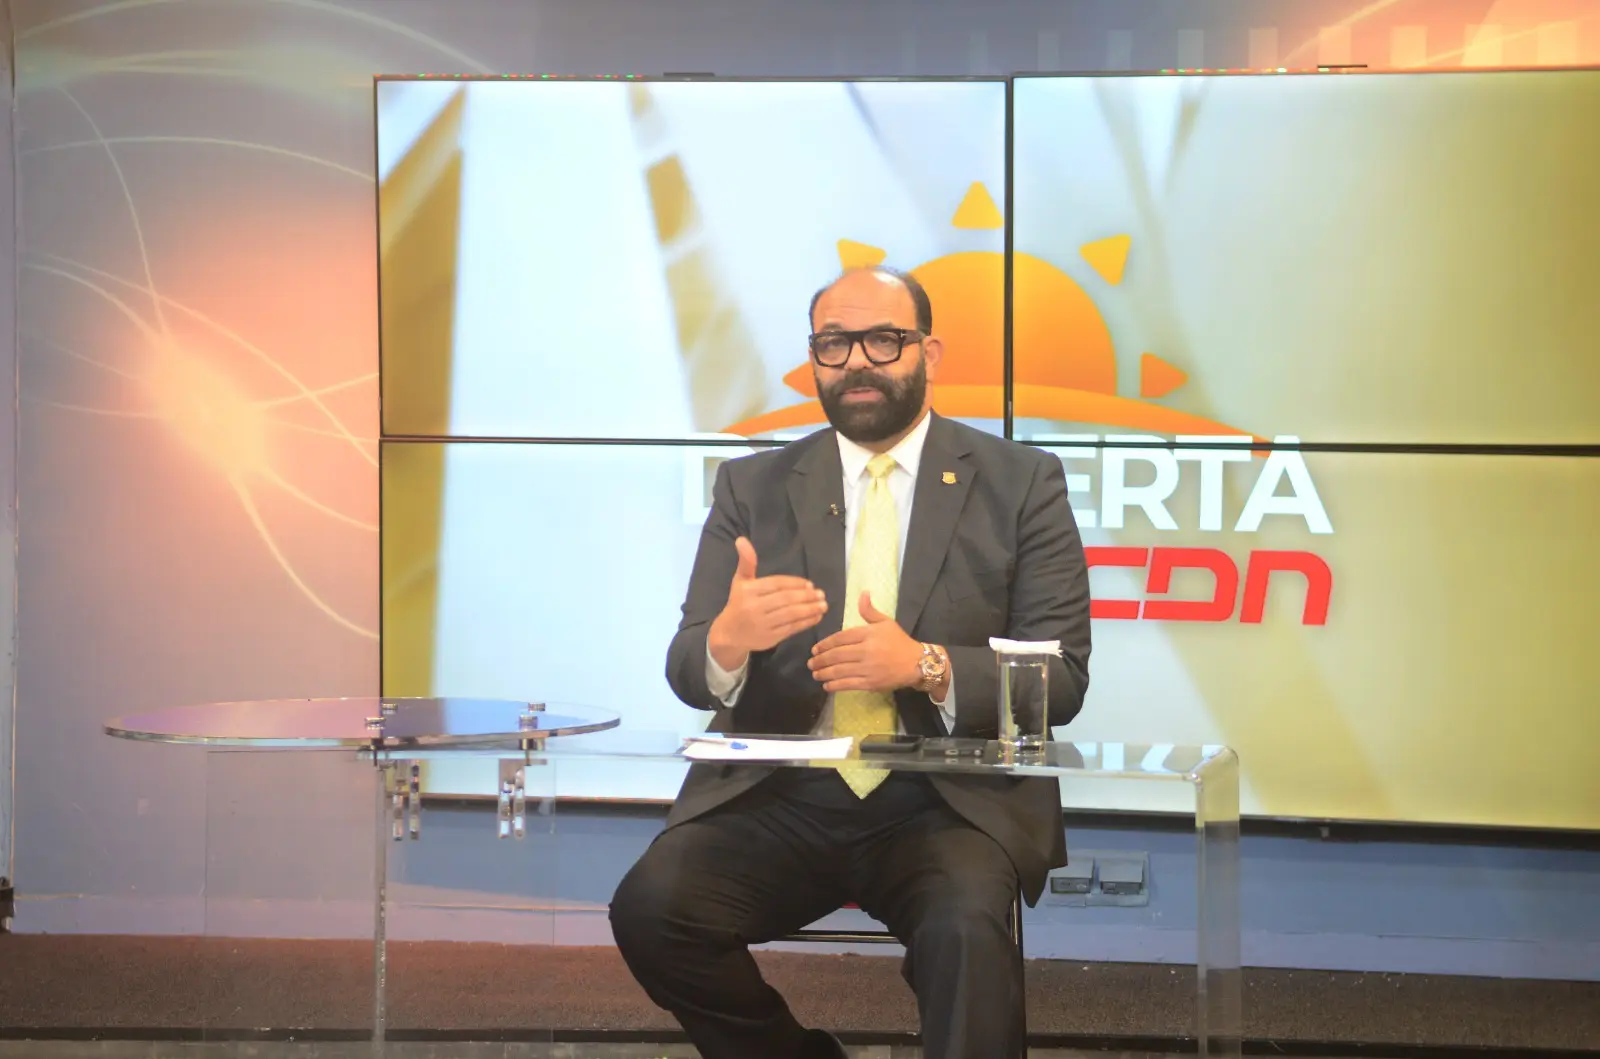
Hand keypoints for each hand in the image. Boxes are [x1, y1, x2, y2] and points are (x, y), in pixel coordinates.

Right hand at [708, 537, 827, 669]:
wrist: (729, 634)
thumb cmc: (738, 603)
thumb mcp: (740, 581)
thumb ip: (746, 561)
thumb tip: (742, 539)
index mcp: (748, 590)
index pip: (776, 584)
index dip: (795, 583)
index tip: (810, 584)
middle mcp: (754, 607)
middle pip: (786, 599)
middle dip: (806, 596)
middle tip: (821, 594)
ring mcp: (763, 624)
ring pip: (791, 614)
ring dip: (810, 609)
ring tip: (823, 605)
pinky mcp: (770, 638)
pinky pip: (791, 628)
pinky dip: (806, 622)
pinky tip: (816, 617)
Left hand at [807, 591, 922, 692]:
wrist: (917, 663)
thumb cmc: (899, 641)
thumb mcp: (886, 622)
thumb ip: (869, 611)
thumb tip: (862, 593)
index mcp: (868, 634)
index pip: (840, 638)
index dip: (825, 644)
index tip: (815, 649)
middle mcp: (866, 651)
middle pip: (837, 655)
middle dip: (820, 660)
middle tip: (810, 663)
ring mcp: (868, 668)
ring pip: (839, 671)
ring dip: (824, 673)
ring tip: (815, 674)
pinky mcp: (870, 683)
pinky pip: (848, 684)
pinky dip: (835, 685)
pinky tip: (826, 685)